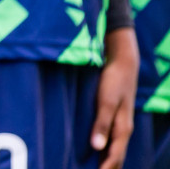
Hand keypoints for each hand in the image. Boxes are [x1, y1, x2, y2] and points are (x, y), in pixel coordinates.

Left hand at [93, 28, 137, 168]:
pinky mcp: (116, 116)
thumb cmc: (113, 82)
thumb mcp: (105, 102)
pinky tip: (99, 149)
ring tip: (99, 168)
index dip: (106, 168)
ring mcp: (121, 122)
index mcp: (123, 128)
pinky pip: (113, 138)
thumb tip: (97, 147)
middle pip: (117, 155)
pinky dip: (108, 148)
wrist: (123, 63)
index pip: (114, 156)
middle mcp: (124, 129)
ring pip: (116, 147)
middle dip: (109, 167)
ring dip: (108, 159)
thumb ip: (101, 124)